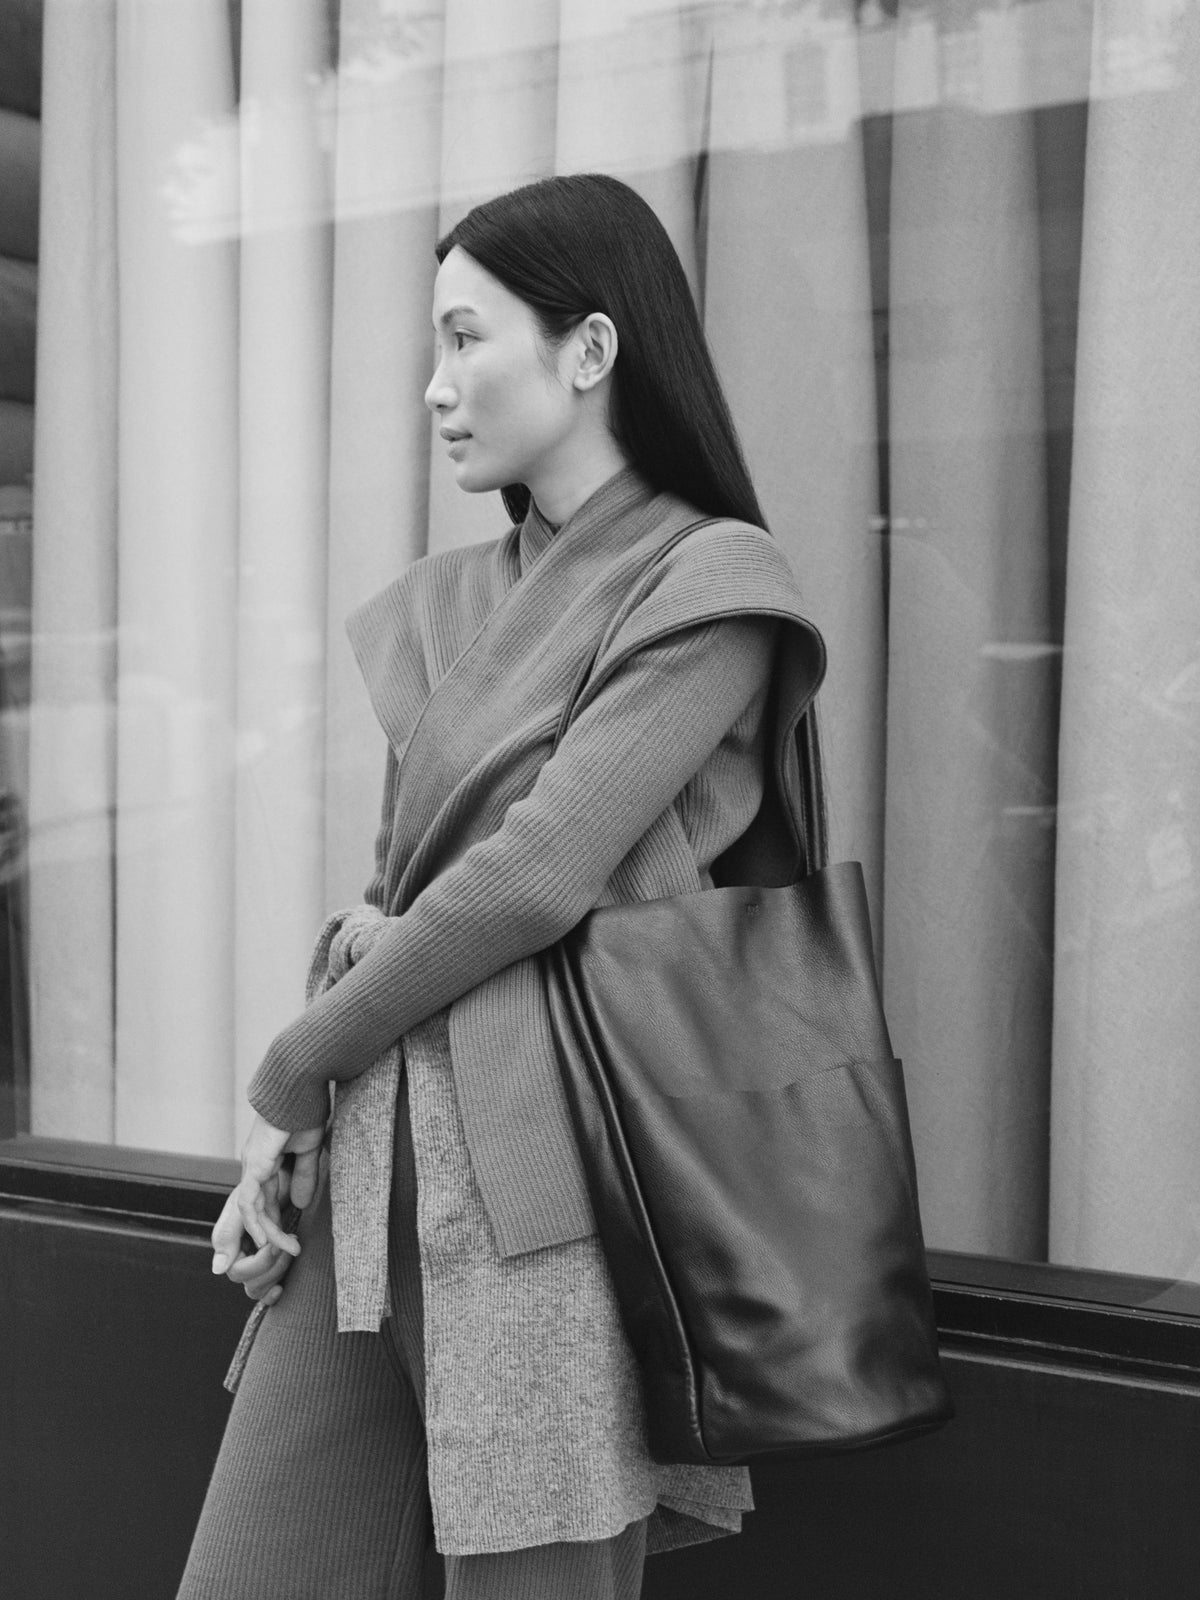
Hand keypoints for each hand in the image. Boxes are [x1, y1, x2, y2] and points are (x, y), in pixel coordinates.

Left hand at [210, 1116, 323, 1295]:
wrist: (300, 1086)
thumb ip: (303, 1176)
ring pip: (251, 1211)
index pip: (262, 1200)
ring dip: (268, 1235)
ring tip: (287, 1252)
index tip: (282, 1242)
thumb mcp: (308, 1151)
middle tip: (271, 1258)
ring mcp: (252, 1165)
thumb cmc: (305, 1110)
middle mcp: (254, 1167)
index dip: (268, 1223)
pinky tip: (266, 1239)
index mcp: (265, 1162)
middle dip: (258, 1237)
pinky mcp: (256, 1164)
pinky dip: (258, 1222)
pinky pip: (251, 1201)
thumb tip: (300, 1204)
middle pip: (250, 1210)